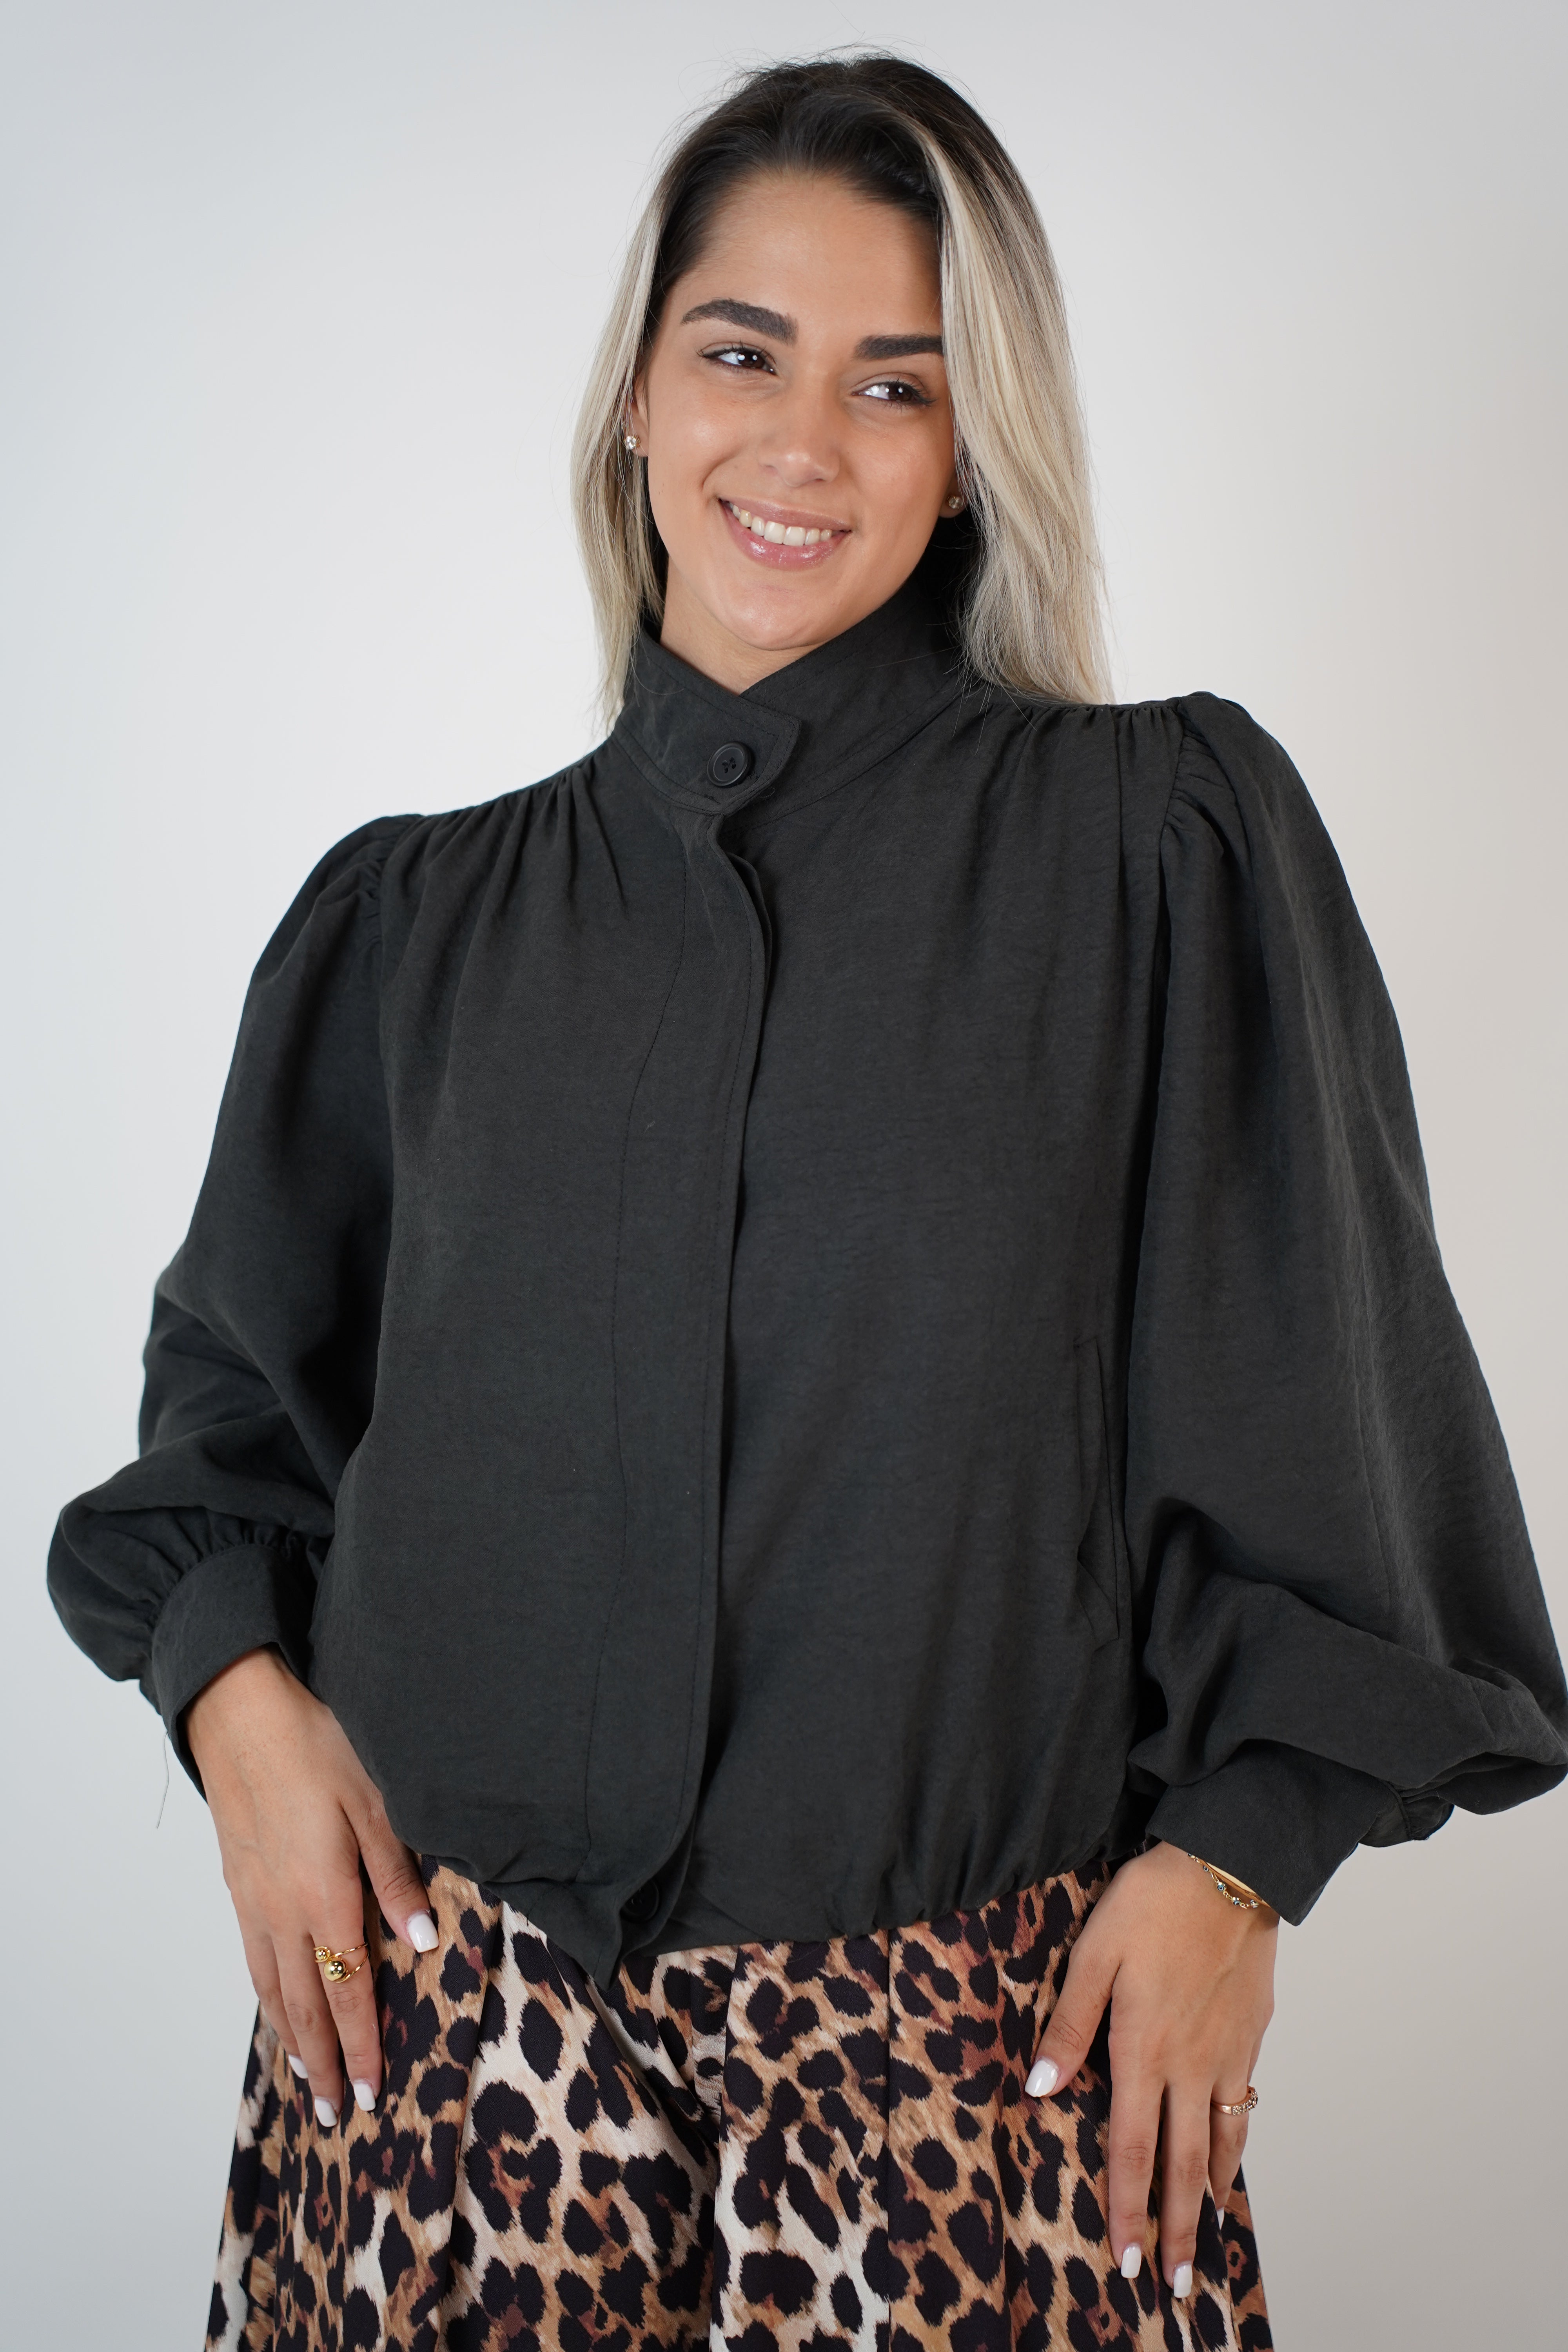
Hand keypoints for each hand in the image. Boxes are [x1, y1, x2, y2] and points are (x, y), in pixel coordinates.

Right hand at [186, 1645, 436, 2124]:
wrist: (239, 1714)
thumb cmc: (315, 1747)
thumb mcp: (375, 1802)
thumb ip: (397, 1875)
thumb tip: (421, 1940)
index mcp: (325, 1897)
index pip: (348, 1991)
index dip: (360, 2046)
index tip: (370, 2093)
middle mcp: (284, 1912)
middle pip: (306, 2006)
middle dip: (323, 2065)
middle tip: (336, 2115)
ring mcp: (254, 1901)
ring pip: (273, 1990)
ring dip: (292, 2039)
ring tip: (305, 2080)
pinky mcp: (238, 1884)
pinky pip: (254, 1959)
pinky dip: (267, 1997)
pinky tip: (275, 2005)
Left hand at [1024, 1840, 1275, 2292]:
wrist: (1228, 1867)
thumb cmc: (1153, 1904)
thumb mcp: (1094, 1955)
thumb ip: (1069, 2025)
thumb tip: (1041, 2089)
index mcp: (1144, 2050)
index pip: (1131, 2150)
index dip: (1126, 2208)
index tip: (1124, 2262)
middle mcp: (1190, 2064)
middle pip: (1182, 2165)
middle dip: (1174, 2229)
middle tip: (1177, 2284)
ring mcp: (1227, 2052)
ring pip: (1220, 2141)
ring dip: (1209, 2195)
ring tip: (1203, 2234)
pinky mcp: (1251, 2033)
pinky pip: (1243, 2104)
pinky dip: (1237, 2143)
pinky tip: (1231, 2158)